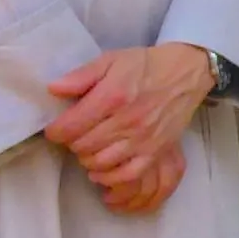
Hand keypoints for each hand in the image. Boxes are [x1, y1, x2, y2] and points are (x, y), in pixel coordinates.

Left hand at [43, 41, 213, 214]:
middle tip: (74, 135)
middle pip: (83, 145)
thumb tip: (53, 89)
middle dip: (71, 142)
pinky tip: (100, 169)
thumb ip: (81, 75)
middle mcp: (126, 121)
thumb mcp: (110, 60)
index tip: (55, 129)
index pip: (71, 125)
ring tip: (87, 147)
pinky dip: (109, 176)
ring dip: (86, 158)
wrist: (185, 74)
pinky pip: (127, 175)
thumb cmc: (144, 65)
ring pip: (100, 162)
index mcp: (112, 96)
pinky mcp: (154, 152)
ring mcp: (142, 140)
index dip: (56, 131)